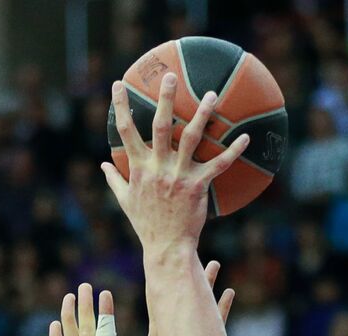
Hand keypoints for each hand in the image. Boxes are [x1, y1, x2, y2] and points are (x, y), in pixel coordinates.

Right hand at [102, 73, 248, 251]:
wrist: (166, 247)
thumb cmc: (146, 224)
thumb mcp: (125, 202)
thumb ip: (114, 180)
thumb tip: (102, 166)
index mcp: (139, 168)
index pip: (126, 131)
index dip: (121, 106)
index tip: (118, 84)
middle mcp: (158, 168)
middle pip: (161, 125)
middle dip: (165, 98)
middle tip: (170, 76)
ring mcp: (178, 176)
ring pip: (192, 138)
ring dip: (202, 114)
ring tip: (210, 94)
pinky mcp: (197, 186)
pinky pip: (218, 165)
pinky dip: (233, 151)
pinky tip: (245, 137)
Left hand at [116, 260, 235, 335]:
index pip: (157, 306)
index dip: (156, 287)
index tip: (155, 266)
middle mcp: (178, 334)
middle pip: (182, 299)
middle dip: (184, 278)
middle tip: (187, 252)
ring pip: (200, 307)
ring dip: (206, 286)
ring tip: (212, 263)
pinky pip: (215, 328)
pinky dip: (222, 310)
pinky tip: (230, 293)